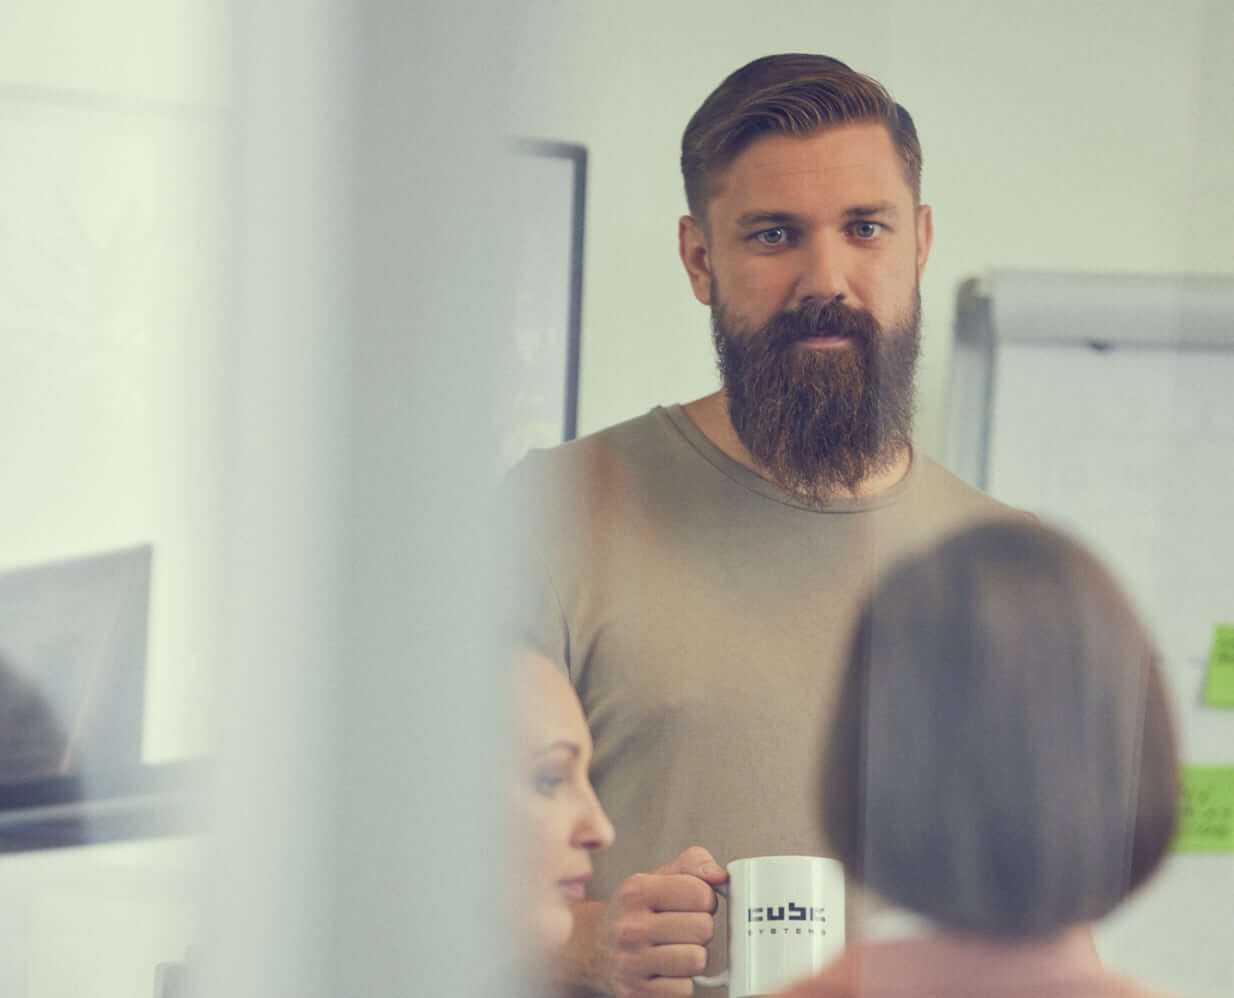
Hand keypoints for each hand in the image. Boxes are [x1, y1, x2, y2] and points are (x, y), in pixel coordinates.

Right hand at [605, 846, 728, 996]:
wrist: (596, 948)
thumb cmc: (635, 911)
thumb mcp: (657, 877)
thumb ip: (693, 864)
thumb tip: (720, 875)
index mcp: (636, 891)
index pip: (700, 893)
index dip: (706, 898)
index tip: (694, 902)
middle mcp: (630, 927)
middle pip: (703, 928)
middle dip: (700, 928)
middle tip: (683, 928)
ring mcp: (631, 964)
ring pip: (697, 960)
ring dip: (693, 955)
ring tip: (675, 948)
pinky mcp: (636, 994)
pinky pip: (685, 989)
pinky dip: (681, 981)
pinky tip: (665, 969)